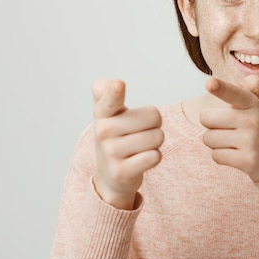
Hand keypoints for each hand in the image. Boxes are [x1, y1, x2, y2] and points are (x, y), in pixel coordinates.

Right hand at [92, 79, 163, 208]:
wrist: (111, 175)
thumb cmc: (115, 137)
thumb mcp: (107, 113)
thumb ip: (106, 92)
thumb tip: (112, 83)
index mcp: (102, 113)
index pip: (109, 98)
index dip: (115, 91)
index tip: (118, 84)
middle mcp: (103, 131)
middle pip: (154, 116)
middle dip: (154, 125)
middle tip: (139, 132)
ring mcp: (110, 152)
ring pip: (157, 137)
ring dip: (155, 143)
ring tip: (140, 147)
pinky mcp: (121, 172)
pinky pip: (155, 156)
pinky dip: (154, 157)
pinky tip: (140, 160)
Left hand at [200, 75, 258, 181]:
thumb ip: (254, 86)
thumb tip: (245, 81)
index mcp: (254, 104)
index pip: (234, 93)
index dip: (221, 88)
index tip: (210, 83)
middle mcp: (253, 121)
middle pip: (207, 118)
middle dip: (211, 124)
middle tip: (227, 128)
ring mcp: (251, 141)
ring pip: (208, 138)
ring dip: (215, 142)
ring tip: (233, 142)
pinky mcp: (247, 161)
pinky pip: (215, 155)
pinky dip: (222, 156)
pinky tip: (236, 154)